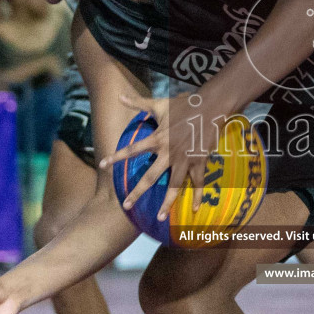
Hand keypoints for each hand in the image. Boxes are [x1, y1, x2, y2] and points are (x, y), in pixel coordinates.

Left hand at [99, 90, 226, 221]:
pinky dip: (199, 196)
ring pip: (174, 186)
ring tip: (159, 217)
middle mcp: (168, 153)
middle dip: (137, 192)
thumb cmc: (184, 104)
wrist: (210, 106)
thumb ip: (138, 103)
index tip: (103, 164)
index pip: (132, 149)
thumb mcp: (159, 104)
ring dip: (167, 203)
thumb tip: (119, 96)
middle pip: (150, 177)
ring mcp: (184, 159)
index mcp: (157, 139)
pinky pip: (198, 183)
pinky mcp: (199, 162)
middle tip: (125, 206)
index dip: (116, 157)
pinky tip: (197, 210)